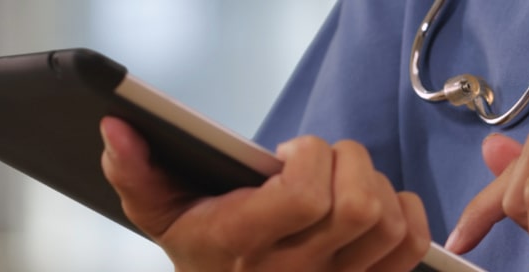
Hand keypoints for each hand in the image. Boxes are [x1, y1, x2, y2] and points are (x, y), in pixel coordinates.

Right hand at [99, 117, 429, 270]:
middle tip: (319, 161)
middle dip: (348, 161)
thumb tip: (118, 129)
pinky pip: (410, 246)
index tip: (285, 154)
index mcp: (244, 246)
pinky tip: (374, 203)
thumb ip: (133, 173)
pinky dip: (405, 212)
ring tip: (341, 183)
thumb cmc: (202, 249)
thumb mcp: (158, 213)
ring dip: (376, 185)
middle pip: (360, 206)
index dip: (309, 157)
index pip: (305, 196)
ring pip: (389, 223)